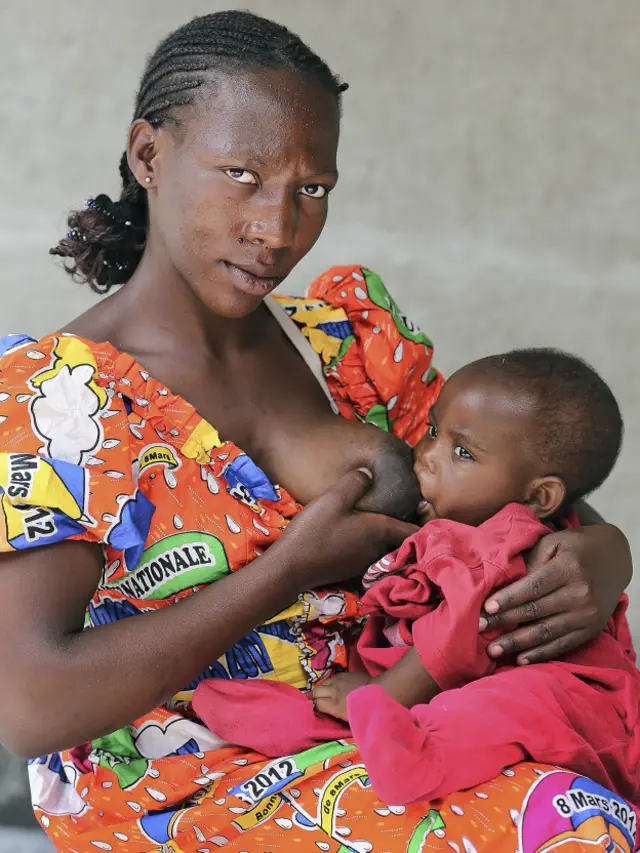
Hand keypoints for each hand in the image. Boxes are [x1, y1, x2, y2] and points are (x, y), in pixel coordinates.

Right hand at [271, 469, 417, 589]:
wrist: (290, 568)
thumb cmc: (314, 531)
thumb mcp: (333, 499)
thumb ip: (355, 483)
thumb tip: (370, 472)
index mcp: (379, 531)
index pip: (411, 530)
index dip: (426, 523)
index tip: (433, 514)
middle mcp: (376, 550)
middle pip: (400, 541)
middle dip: (408, 530)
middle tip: (412, 514)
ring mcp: (362, 562)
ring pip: (385, 549)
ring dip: (390, 540)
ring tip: (390, 523)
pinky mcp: (349, 569)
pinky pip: (370, 555)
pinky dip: (373, 547)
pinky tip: (361, 536)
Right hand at [312, 672, 372, 719]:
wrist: (377, 691)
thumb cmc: (365, 709)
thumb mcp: (350, 719)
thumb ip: (337, 716)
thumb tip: (329, 716)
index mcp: (334, 704)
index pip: (316, 704)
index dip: (314, 707)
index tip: (315, 710)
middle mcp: (333, 691)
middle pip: (315, 691)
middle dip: (313, 696)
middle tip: (314, 701)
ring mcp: (337, 680)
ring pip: (322, 683)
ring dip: (322, 689)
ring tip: (323, 694)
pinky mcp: (343, 674)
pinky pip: (332, 678)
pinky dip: (330, 683)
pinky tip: (334, 687)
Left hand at [479, 524, 631, 664]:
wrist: (615, 557)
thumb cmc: (575, 547)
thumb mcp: (554, 542)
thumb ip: (532, 560)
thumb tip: (507, 583)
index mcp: (569, 568)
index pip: (534, 587)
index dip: (509, 599)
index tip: (486, 607)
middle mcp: (581, 594)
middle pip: (536, 612)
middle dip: (505, 622)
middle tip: (480, 628)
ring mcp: (588, 615)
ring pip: (547, 633)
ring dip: (518, 644)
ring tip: (494, 650)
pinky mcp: (592, 629)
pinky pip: (563, 645)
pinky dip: (541, 654)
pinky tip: (521, 659)